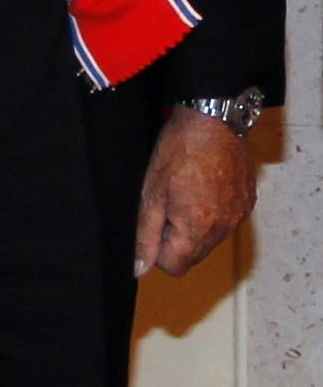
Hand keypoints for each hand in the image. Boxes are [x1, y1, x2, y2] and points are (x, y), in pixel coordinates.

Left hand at [133, 108, 256, 279]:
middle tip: (168, 204)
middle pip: (193, 255)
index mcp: (198, 228)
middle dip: (176, 239)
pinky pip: (225, 222)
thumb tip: (139, 268)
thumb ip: (145, 235)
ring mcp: (238, 215)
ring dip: (194, 227)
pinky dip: (212, 214)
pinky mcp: (247, 202)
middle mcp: (223, 228)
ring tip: (186, 193)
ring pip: (209, 240)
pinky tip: (203, 188)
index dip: (158, 249)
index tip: (155, 222)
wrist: (213, 119)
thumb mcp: (152, 193)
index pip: (174, 266)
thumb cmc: (179, 151)